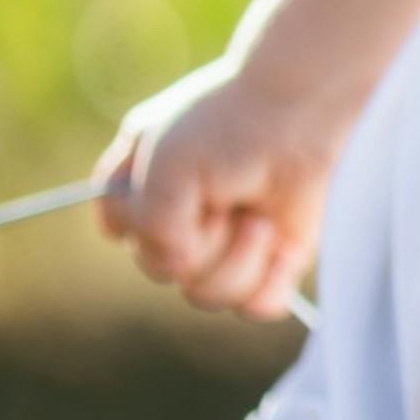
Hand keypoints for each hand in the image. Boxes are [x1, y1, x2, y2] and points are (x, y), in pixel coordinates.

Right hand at [93, 56, 339, 319]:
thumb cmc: (230, 126)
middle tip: (227, 201)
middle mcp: (179, 222)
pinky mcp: (271, 261)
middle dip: (199, 239)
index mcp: (142, 188)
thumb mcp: (169, 165)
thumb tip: (178, 270)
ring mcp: (224, 245)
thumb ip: (153, 224)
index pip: (118, 230)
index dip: (144, 220)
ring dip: (237, 258)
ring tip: (259, 219)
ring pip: (206, 295)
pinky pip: (256, 307)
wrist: (302, 112)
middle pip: (163, 271)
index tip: (176, 187)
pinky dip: (268, 285)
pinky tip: (279, 249)